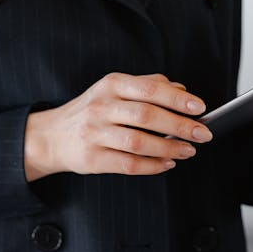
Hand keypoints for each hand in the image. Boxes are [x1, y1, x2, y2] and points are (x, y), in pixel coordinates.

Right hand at [23, 73, 212, 181]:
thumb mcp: (114, 89)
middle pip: (147, 116)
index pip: (150, 89)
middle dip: (180, 126)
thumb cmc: (90, 111)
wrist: (50, 135)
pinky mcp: (92, 158)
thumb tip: (182, 90)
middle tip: (202, 133)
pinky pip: (128, 164)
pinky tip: (167, 163)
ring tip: (188, 150)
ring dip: (169, 148)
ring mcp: (95, 133)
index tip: (199, 108)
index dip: (177, 99)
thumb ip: (148, 85)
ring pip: (139, 142)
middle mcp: (102, 107)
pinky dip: (152, 166)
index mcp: (111, 85)